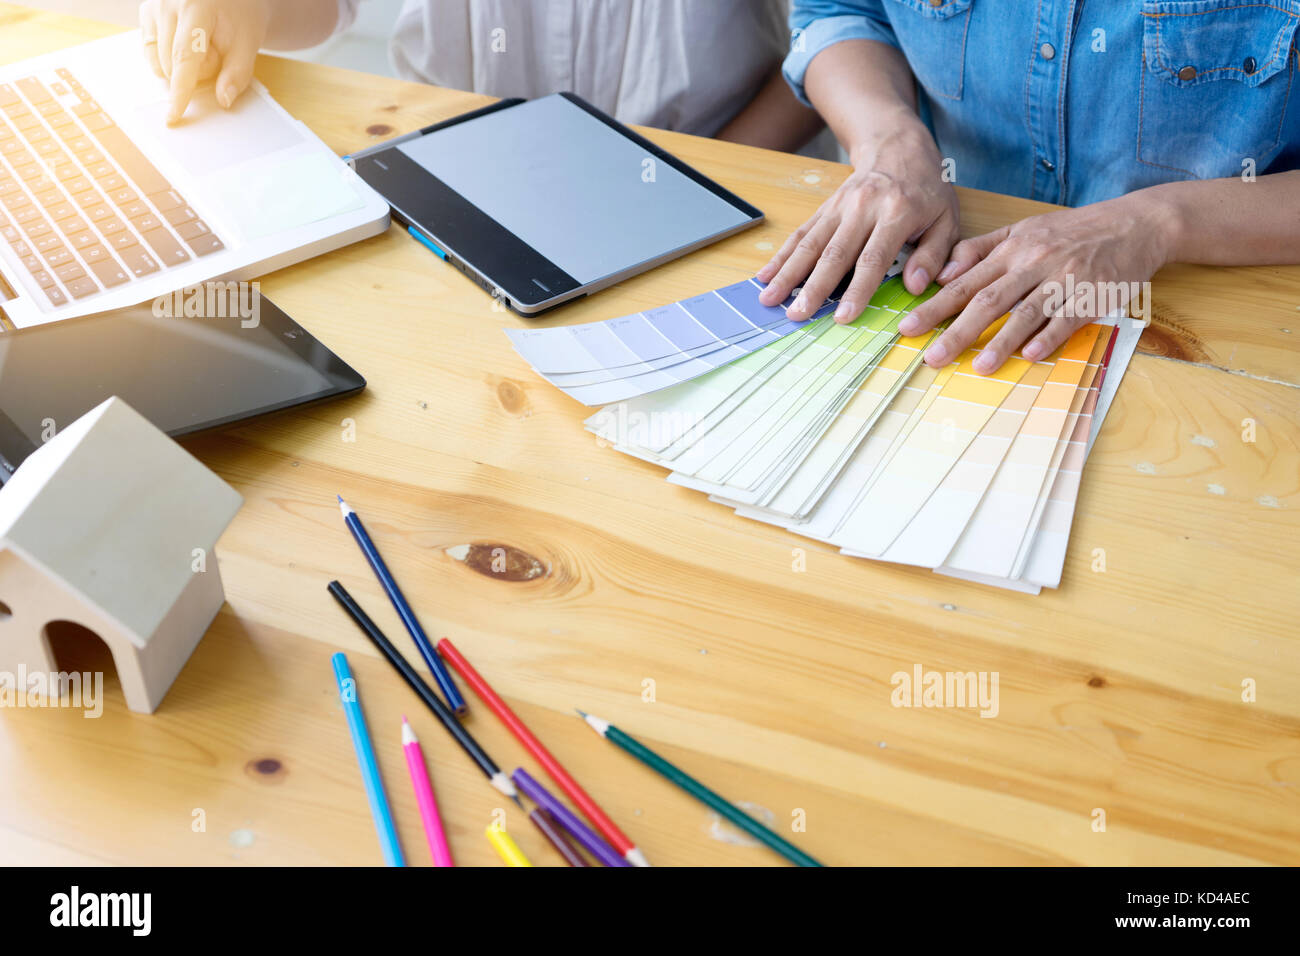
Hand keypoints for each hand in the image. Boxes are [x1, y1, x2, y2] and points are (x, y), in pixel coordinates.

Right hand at [139, 0, 269, 122]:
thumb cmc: (241, 14)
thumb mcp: (249, 42)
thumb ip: (238, 73)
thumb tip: (223, 101)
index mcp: (196, 7)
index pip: (185, 57)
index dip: (180, 91)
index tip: (174, 116)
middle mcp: (168, 3)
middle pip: (173, 64)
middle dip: (198, 72)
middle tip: (217, 53)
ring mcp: (153, 6)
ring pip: (160, 62)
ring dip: (183, 67)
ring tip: (202, 46)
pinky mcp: (146, 11)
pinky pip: (151, 52)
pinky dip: (169, 59)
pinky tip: (186, 46)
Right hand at [756, 122, 958, 322]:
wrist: (899, 147)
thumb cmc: (928, 191)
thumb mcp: (947, 219)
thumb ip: (934, 254)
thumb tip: (916, 286)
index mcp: (897, 212)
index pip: (873, 258)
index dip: (857, 290)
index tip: (843, 317)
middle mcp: (863, 208)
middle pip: (834, 253)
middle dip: (813, 287)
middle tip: (796, 315)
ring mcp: (840, 206)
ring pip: (810, 244)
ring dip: (788, 273)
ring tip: (769, 299)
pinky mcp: (825, 207)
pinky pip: (801, 233)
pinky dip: (781, 255)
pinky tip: (765, 276)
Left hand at [901, 193, 1175, 372]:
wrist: (1134, 223)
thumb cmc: (1072, 231)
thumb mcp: (1022, 228)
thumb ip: (980, 249)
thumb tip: (943, 272)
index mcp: (1012, 249)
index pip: (965, 282)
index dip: (935, 306)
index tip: (907, 328)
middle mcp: (1033, 263)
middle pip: (988, 300)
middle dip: (956, 331)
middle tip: (931, 357)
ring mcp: (1064, 280)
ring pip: (1026, 313)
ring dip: (1000, 341)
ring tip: (977, 366)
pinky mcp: (1092, 295)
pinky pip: (1067, 320)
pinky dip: (1048, 338)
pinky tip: (1029, 356)